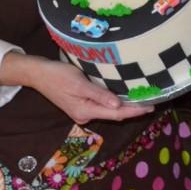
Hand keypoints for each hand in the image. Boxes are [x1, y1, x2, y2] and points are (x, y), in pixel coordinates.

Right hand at [1, 52, 153, 123]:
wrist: (38, 74)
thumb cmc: (58, 75)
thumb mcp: (79, 83)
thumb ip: (99, 95)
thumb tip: (118, 105)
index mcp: (85, 111)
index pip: (116, 113)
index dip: (135, 111)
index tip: (151, 107)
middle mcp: (85, 115)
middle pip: (114, 114)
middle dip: (133, 110)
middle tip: (152, 102)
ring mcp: (82, 111)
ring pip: (108, 111)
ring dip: (125, 107)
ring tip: (142, 100)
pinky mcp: (80, 105)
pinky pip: (102, 106)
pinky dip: (114, 103)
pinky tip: (123, 97)